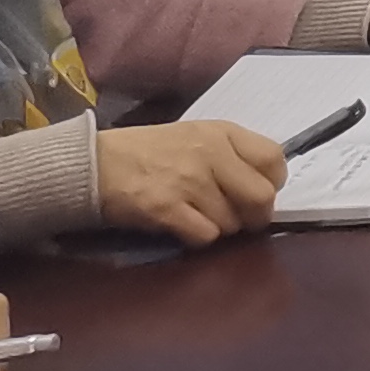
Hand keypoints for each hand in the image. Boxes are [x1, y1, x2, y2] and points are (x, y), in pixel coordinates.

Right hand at [93, 120, 286, 243]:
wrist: (95, 164)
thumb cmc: (149, 152)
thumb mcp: (196, 136)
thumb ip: (232, 154)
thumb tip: (266, 186)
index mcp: (221, 132)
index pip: (274, 159)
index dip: (273, 183)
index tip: (259, 192)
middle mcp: (210, 153)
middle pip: (261, 196)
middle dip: (256, 217)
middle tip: (241, 220)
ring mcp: (188, 181)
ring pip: (232, 222)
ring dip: (220, 227)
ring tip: (197, 216)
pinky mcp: (166, 209)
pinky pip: (205, 236)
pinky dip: (198, 238)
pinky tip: (182, 226)